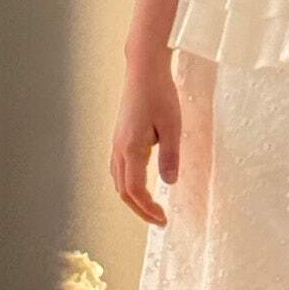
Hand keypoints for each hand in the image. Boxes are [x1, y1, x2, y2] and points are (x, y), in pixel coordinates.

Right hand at [110, 52, 180, 227]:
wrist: (143, 69)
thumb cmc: (160, 93)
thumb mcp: (172, 125)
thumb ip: (170, 155)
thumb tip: (169, 183)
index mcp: (131, 149)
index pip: (135, 191)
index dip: (148, 210)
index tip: (163, 220)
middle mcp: (118, 149)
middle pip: (123, 191)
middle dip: (140, 210)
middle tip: (158, 220)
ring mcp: (116, 143)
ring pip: (118, 181)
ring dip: (133, 198)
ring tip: (151, 206)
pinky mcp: (119, 136)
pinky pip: (119, 169)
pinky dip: (128, 184)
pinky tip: (141, 182)